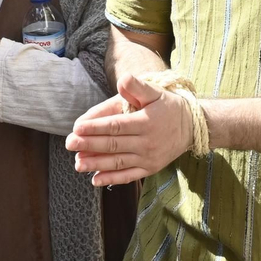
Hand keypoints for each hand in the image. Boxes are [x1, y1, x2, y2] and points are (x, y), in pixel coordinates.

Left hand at [64, 74, 193, 186]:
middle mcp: (147, 143)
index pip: (115, 126)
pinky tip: (94, 179)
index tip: (77, 128)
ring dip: (96, 164)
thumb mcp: (155, 92)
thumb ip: (137, 86)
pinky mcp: (150, 168)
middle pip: (113, 145)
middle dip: (89, 145)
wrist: (191, 127)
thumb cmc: (169, 106)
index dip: (95, 127)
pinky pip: (128, 176)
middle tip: (69, 143)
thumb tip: (122, 81)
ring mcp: (148, 158)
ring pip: (117, 162)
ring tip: (77, 163)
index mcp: (146, 122)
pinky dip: (111, 179)